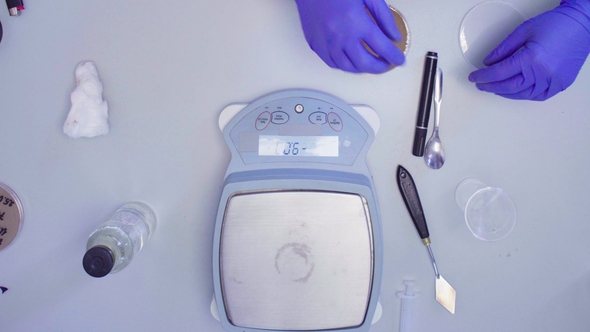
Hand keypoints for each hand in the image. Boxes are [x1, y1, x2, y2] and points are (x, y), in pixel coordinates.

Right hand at [295, 0, 404, 73]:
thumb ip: (384, 17)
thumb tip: (393, 36)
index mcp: (356, 22)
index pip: (382, 47)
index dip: (394, 56)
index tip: (400, 60)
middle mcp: (341, 36)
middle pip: (365, 63)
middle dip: (379, 67)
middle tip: (387, 64)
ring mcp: (326, 43)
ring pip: (347, 67)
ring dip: (362, 69)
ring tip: (371, 64)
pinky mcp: (315, 45)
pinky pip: (332, 63)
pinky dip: (345, 66)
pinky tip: (352, 61)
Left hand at [468, 1, 589, 100]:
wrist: (582, 24)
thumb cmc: (556, 24)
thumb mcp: (523, 31)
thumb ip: (503, 48)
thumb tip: (488, 62)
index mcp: (531, 58)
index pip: (499, 73)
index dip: (483, 77)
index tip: (474, 77)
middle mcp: (542, 72)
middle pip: (508, 87)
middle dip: (491, 87)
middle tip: (481, 84)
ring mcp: (553, 80)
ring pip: (522, 95)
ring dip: (505, 93)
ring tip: (495, 88)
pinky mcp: (561, 84)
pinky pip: (539, 96)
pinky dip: (524, 95)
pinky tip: (516, 92)